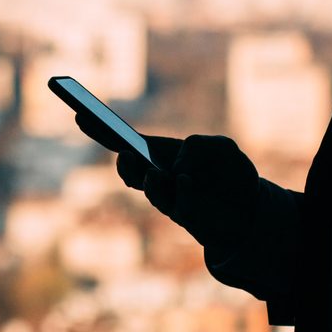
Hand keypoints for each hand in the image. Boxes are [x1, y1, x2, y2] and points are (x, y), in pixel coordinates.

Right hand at [74, 113, 260, 252]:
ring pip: (151, 190)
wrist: (251, 208)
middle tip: (126, 154)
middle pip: (129, 171)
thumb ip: (201, 146)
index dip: (99, 128)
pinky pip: (179, 204)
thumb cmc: (230, 173)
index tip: (80, 113)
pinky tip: (186, 180)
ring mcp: (169, 199)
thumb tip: (180, 171)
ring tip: (154, 172)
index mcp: (158, 154)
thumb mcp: (222, 147)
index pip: (122, 139)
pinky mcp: (187, 217)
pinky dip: (183, 190)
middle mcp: (156, 177)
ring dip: (150, 180)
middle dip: (126, 165)